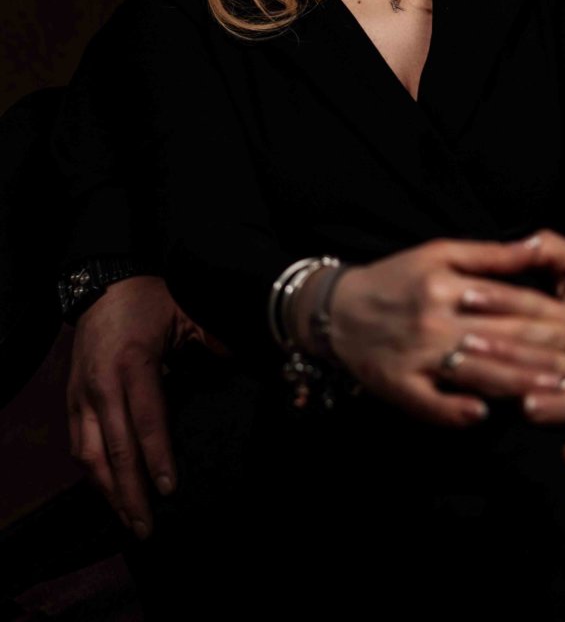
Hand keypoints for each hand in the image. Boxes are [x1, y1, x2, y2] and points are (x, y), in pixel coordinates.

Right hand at [66, 275, 204, 538]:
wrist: (102, 284)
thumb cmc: (149, 300)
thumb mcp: (186, 313)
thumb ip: (213, 341)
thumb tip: (245, 362)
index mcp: (134, 363)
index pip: (147, 420)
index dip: (157, 457)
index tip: (169, 489)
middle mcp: (103, 385)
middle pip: (115, 449)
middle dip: (131, 492)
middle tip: (148, 527)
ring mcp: (81, 395)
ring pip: (90, 455)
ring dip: (108, 492)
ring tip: (129, 520)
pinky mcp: (71, 400)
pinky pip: (78, 445)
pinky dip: (93, 474)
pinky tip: (109, 493)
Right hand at [292, 237, 564, 427]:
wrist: (337, 309)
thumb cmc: (396, 277)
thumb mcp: (439, 253)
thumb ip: (490, 255)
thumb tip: (535, 246)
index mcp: (447, 285)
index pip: (509, 302)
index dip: (549, 316)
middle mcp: (433, 320)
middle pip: (501, 339)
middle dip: (547, 352)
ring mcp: (416, 356)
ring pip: (477, 373)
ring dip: (520, 385)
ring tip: (556, 390)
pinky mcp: (398, 385)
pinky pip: (432, 404)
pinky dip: (458, 412)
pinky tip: (486, 416)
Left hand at [491, 231, 564, 470]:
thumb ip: (554, 250)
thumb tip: (530, 241)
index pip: (533, 308)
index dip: (500, 301)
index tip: (467, 297)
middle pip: (543, 354)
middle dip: (505, 353)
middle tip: (467, 352)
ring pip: (563, 394)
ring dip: (538, 400)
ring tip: (506, 400)